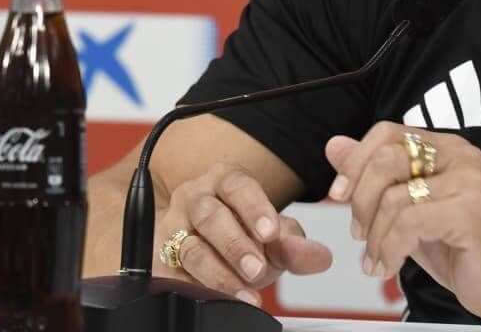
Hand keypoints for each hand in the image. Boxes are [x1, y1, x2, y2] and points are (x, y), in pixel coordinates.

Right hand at [157, 163, 332, 306]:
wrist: (210, 245)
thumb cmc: (245, 232)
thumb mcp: (273, 236)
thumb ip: (295, 245)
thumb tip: (320, 257)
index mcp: (225, 181)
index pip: (238, 186)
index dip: (255, 208)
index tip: (271, 233)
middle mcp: (195, 198)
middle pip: (210, 215)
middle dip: (235, 245)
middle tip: (257, 269)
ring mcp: (173, 227)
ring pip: (189, 246)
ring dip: (218, 272)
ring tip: (244, 292)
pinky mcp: (159, 257)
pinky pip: (171, 274)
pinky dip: (194, 288)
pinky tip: (214, 299)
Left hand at [325, 122, 480, 326]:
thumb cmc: (463, 246)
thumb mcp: (409, 209)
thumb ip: (375, 178)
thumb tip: (334, 146)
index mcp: (444, 148)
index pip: (387, 132)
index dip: (355, 161)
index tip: (340, 194)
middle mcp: (459, 156)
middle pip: (386, 159)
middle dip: (361, 202)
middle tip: (360, 234)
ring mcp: (468, 181)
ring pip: (394, 198)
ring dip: (376, 238)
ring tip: (377, 260)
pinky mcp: (471, 211)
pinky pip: (409, 224)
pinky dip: (390, 249)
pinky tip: (389, 266)